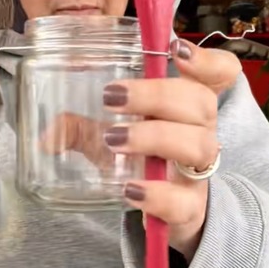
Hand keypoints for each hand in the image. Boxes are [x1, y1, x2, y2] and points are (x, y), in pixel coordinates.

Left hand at [105, 39, 240, 261]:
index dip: (207, 59)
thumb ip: (83, 129)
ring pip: (199, 145)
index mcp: (189, 107)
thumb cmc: (145, 163)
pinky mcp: (190, 208)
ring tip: (115, 139)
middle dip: (157, 95)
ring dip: (155, 136)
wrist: (169, 216)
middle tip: (112, 97)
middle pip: (202, 103)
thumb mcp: (115, 138)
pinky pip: (184, 200)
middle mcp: (202, 133)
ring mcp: (199, 171)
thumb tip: (47, 136)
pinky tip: (130, 189)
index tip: (176, 50)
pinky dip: (157, 193)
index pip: (221, 73)